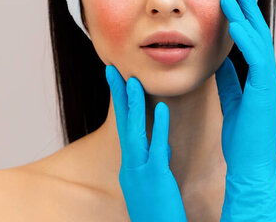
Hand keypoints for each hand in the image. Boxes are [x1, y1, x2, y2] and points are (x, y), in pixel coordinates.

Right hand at [105, 65, 186, 221]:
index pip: (124, 128)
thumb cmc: (156, 215)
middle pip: (122, 124)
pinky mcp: (155, 178)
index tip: (119, 81)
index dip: (121, 104)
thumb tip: (162, 148)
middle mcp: (129, 166)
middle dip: (118, 96)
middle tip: (113, 69)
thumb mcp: (151, 185)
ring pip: (134, 132)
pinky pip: (156, 148)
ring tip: (133, 79)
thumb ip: (154, 164)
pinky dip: (157, 127)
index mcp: (129, 167)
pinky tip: (160, 108)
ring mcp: (139, 172)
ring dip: (132, 105)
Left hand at [216, 0, 275, 220]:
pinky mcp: (266, 92)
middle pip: (257, 33)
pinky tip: (233, 24)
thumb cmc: (242, 137)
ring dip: (245, 16)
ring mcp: (269, 82)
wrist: (250, 166)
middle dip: (246, 6)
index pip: (249, 38)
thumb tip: (221, 59)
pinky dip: (246, 40)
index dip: (241, 15)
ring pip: (258, 41)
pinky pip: (257, 60)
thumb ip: (229, 78)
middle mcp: (267, 75)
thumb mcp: (231, 99)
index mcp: (258, 76)